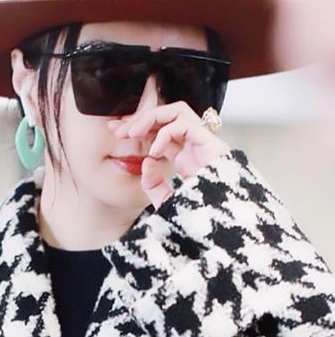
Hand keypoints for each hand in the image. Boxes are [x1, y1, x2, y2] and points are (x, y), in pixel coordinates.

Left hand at [107, 101, 231, 208]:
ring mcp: (204, 143)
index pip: (159, 131)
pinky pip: (184, 124)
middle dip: (139, 119)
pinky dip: (165, 133)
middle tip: (116, 129)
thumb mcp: (167, 202)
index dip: (137, 128)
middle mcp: (194, 146)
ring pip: (177, 111)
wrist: (223, 226)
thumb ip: (154, 185)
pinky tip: (153, 152)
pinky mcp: (211, 144)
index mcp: (185, 157)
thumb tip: (146, 162)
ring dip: (151, 118)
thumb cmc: (198, 218)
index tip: (114, 132)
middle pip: (166, 117)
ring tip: (131, 133)